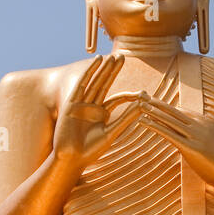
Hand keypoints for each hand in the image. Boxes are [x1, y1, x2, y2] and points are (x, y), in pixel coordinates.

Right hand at [52, 55, 140, 176]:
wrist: (71, 158)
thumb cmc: (90, 150)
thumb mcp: (111, 133)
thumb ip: (125, 118)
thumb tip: (142, 105)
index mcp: (102, 115)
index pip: (117, 99)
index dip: (129, 95)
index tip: (142, 93)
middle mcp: (92, 107)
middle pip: (105, 85)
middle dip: (113, 71)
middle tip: (122, 57)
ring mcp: (82, 104)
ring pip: (95, 82)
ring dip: (103, 69)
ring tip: (112, 57)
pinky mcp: (72, 102)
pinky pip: (82, 83)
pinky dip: (90, 72)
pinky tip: (97, 61)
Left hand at [136, 94, 213, 203]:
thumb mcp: (212, 142)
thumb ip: (202, 134)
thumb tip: (190, 132)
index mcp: (208, 121)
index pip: (184, 111)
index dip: (168, 107)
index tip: (156, 102)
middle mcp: (202, 125)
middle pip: (176, 111)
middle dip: (159, 103)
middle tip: (144, 96)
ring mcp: (197, 136)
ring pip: (171, 120)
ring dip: (154, 111)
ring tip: (141, 106)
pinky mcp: (191, 147)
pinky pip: (169, 133)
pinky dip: (155, 126)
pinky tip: (144, 121)